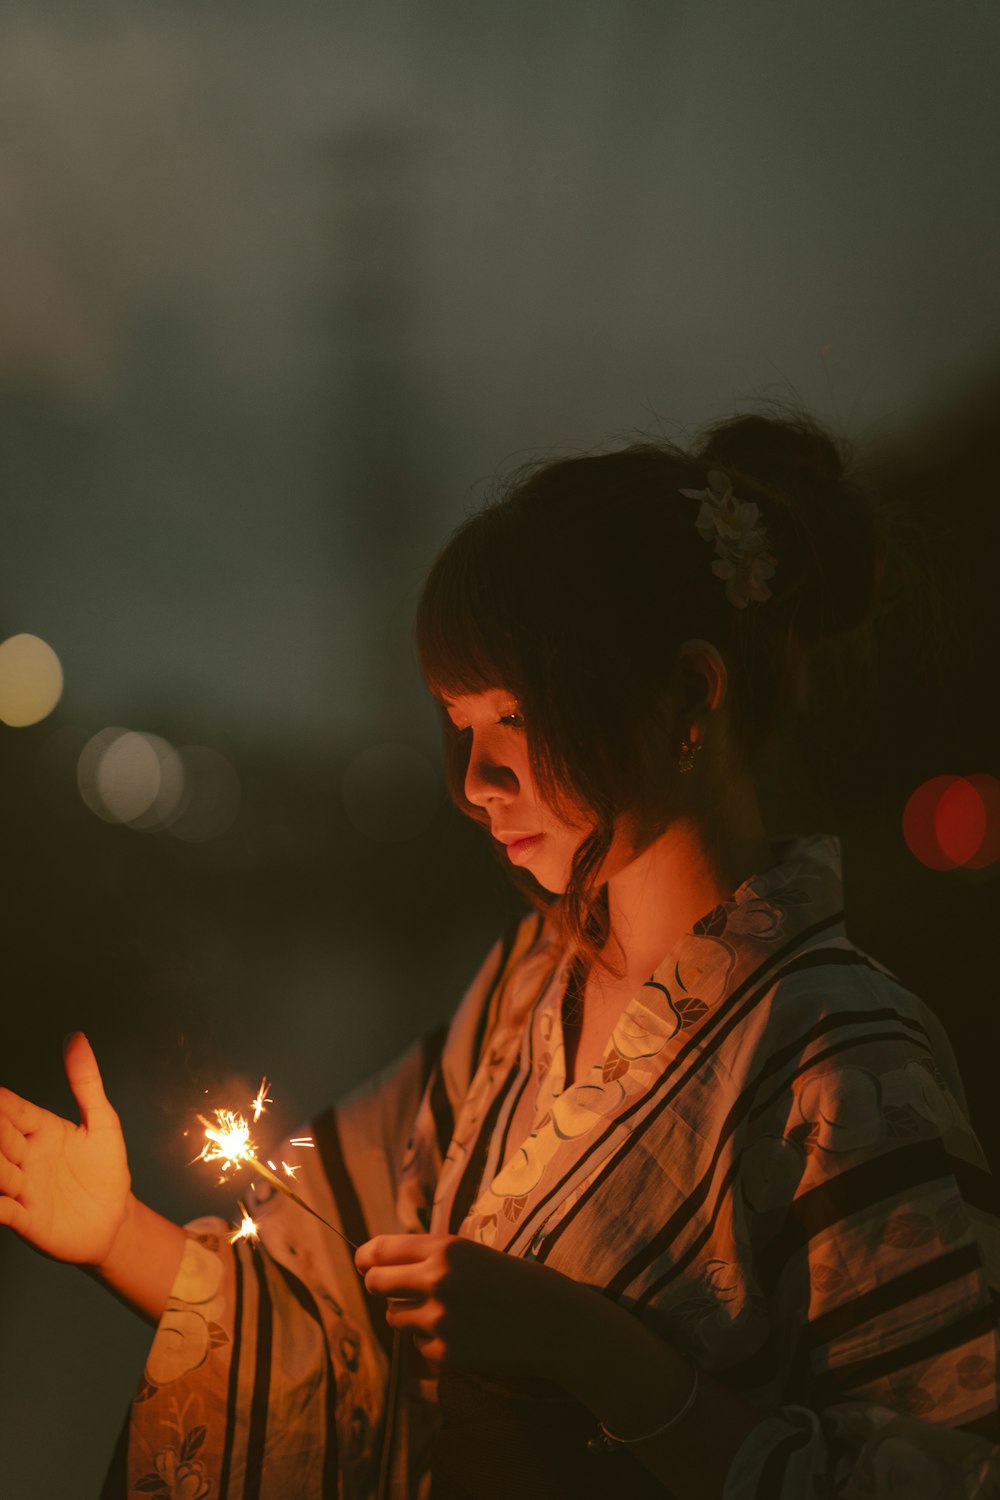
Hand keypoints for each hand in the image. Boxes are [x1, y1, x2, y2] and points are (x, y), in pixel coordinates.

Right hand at [0, 1032, 130, 1267]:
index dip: (1, 1101)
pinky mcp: (28, 1218)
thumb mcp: (102, 1121)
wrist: (116, 1219)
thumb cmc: (105, 1169)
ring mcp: (23, 1188)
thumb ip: (86, 1082)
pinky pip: (5, 1211)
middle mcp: (25, 1157)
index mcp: (40, 1129)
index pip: (13, 1109)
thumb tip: (76, 1038)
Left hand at [354, 1232, 590, 1379]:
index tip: (366, 1264)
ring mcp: (439, 1320)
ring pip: (395, 1318)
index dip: (367, 1258)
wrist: (554, 1321)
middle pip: (376, 1284)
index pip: (379, 1250)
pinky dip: (432, 1343)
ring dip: (411, 1316)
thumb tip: (377, 1264)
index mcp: (443, 1248)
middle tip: (397, 1290)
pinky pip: (418, 1346)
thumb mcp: (470, 1253)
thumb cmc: (512, 1280)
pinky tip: (464, 1335)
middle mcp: (436, 1281)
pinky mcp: (445, 1354)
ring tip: (448, 1312)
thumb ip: (427, 1256)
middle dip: (381, 1287)